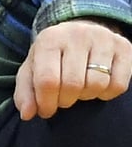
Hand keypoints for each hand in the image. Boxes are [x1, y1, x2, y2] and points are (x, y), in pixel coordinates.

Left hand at [13, 18, 131, 119]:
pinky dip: (107, 94)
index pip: (47, 79)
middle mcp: (76, 35)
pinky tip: (98, 86)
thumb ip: (25, 91)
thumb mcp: (33, 68)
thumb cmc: (54, 56)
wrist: (81, 32)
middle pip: (72, 84)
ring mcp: (102, 39)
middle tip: (64, 98)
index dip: (46, 102)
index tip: (46, 111)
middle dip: (66, 100)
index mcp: (49, 38)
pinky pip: (118, 85)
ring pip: (96, 85)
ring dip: (87, 96)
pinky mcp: (124, 48)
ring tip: (80, 89)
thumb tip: (26, 114)